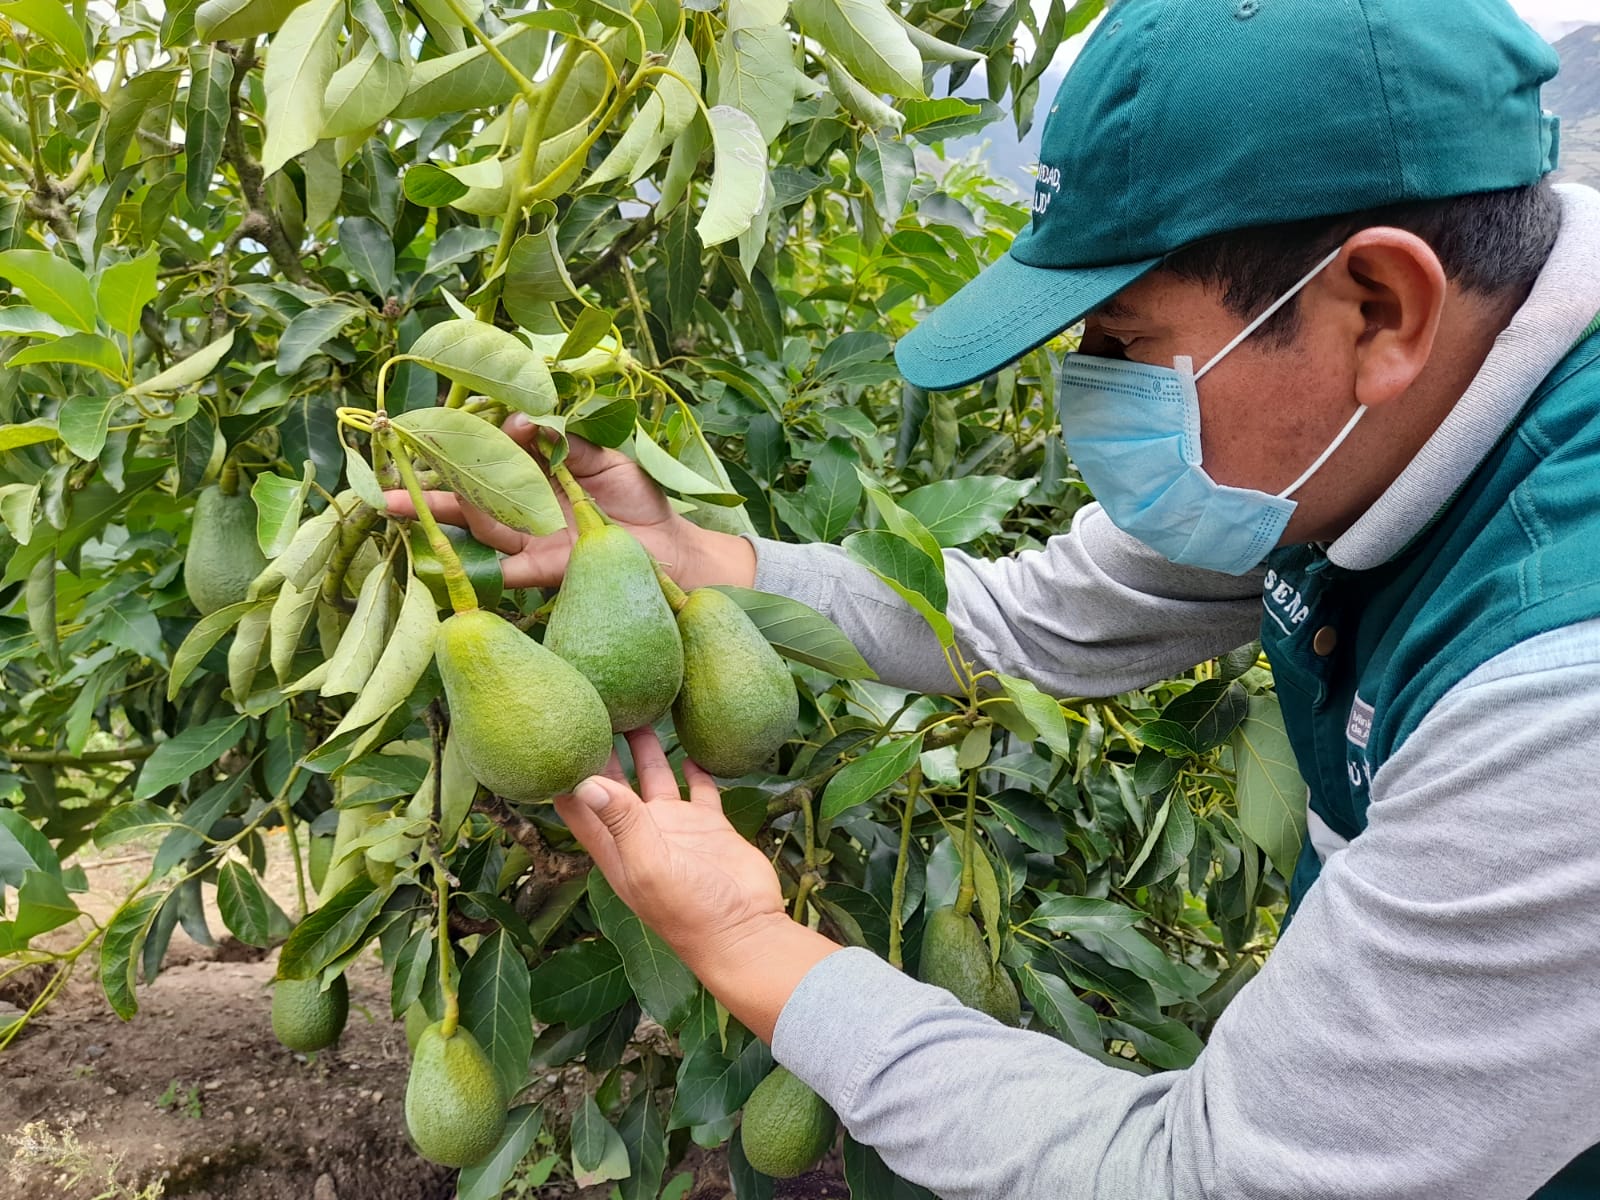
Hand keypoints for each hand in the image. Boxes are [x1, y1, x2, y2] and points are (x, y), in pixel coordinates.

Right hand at [383, 415, 754, 590]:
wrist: (674, 550)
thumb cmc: (640, 498)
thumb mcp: (604, 457)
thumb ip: (561, 440)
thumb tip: (516, 422)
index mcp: (535, 470)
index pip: (486, 452)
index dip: (454, 443)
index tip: (420, 429)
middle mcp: (525, 504)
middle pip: (467, 493)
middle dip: (426, 487)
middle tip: (384, 482)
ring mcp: (530, 538)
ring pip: (476, 527)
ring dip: (440, 519)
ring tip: (399, 508)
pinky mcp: (545, 570)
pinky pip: (502, 571)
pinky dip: (474, 571)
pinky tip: (439, 565)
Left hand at [557, 730, 840, 1042]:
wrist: (745, 931)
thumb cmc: (688, 911)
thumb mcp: (648, 865)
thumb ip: (621, 820)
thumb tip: (583, 779)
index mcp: (613, 845)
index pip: (575, 801)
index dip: (562, 768)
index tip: (554, 728)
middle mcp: (638, 832)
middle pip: (611, 780)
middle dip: (601, 746)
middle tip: (596, 701)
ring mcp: (675, 828)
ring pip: (654, 777)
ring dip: (645, 748)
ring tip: (638, 706)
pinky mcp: (709, 826)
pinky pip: (699, 788)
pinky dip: (694, 766)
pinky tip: (691, 741)